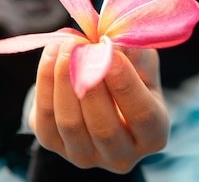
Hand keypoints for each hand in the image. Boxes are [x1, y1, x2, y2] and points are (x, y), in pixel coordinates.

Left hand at [28, 42, 169, 172]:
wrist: (99, 88)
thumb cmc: (130, 73)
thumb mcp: (142, 61)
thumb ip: (134, 53)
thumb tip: (113, 44)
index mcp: (153, 134)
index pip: (143, 116)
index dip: (127, 85)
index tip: (112, 54)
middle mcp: (122, 154)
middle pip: (104, 127)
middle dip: (90, 82)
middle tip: (82, 47)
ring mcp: (86, 156)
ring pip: (70, 123)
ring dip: (64, 80)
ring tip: (66, 46)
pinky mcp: (54, 146)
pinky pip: (46, 119)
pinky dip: (46, 83)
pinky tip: (52, 54)